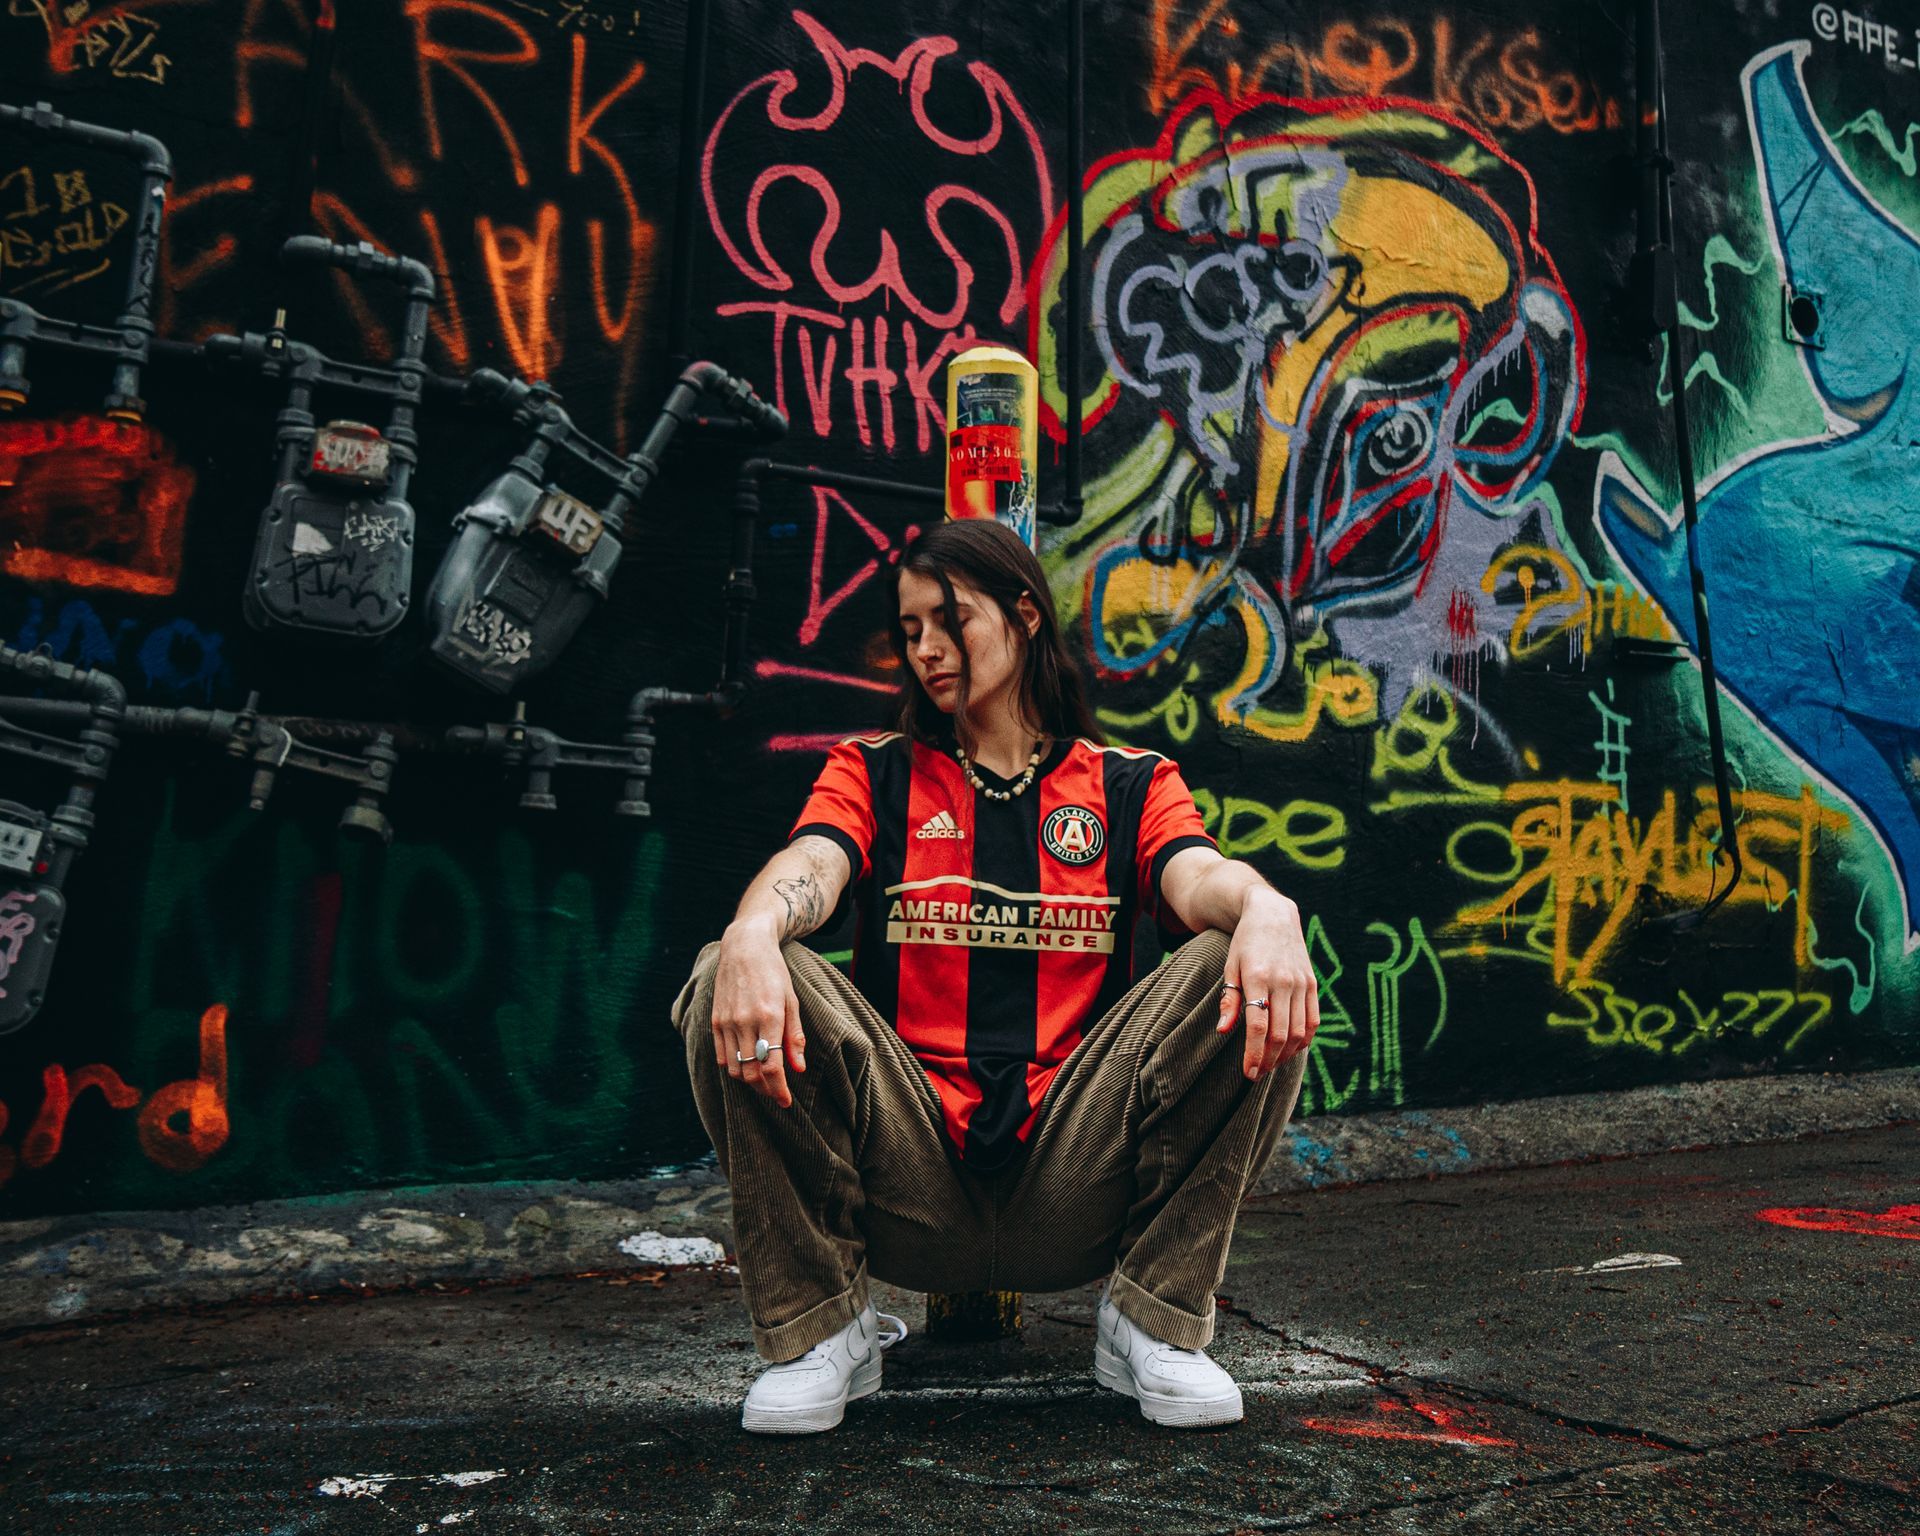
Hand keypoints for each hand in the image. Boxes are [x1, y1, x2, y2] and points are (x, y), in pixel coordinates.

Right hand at [711, 920, 808, 1106]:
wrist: (744, 947)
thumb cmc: (774, 973)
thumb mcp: (791, 1000)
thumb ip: (794, 1036)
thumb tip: (799, 1068)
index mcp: (769, 1016)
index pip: (772, 1066)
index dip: (778, 1089)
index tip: (786, 1102)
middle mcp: (745, 1021)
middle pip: (752, 1073)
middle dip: (765, 1090)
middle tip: (776, 1094)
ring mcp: (727, 1022)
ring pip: (735, 1069)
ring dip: (749, 1081)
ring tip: (763, 1082)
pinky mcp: (715, 1020)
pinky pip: (722, 1056)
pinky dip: (734, 1068)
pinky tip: (746, 1065)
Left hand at [1214, 890, 1318, 1078]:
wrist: (1273, 916)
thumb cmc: (1245, 944)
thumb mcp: (1230, 968)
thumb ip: (1229, 1000)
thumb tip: (1223, 1031)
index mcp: (1258, 977)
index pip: (1259, 1026)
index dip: (1254, 1053)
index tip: (1248, 1072)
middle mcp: (1284, 981)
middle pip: (1280, 1034)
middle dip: (1269, 1060)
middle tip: (1257, 1074)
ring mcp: (1301, 983)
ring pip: (1299, 1031)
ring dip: (1286, 1054)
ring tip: (1271, 1064)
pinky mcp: (1312, 985)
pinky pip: (1313, 1020)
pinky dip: (1303, 1040)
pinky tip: (1290, 1050)